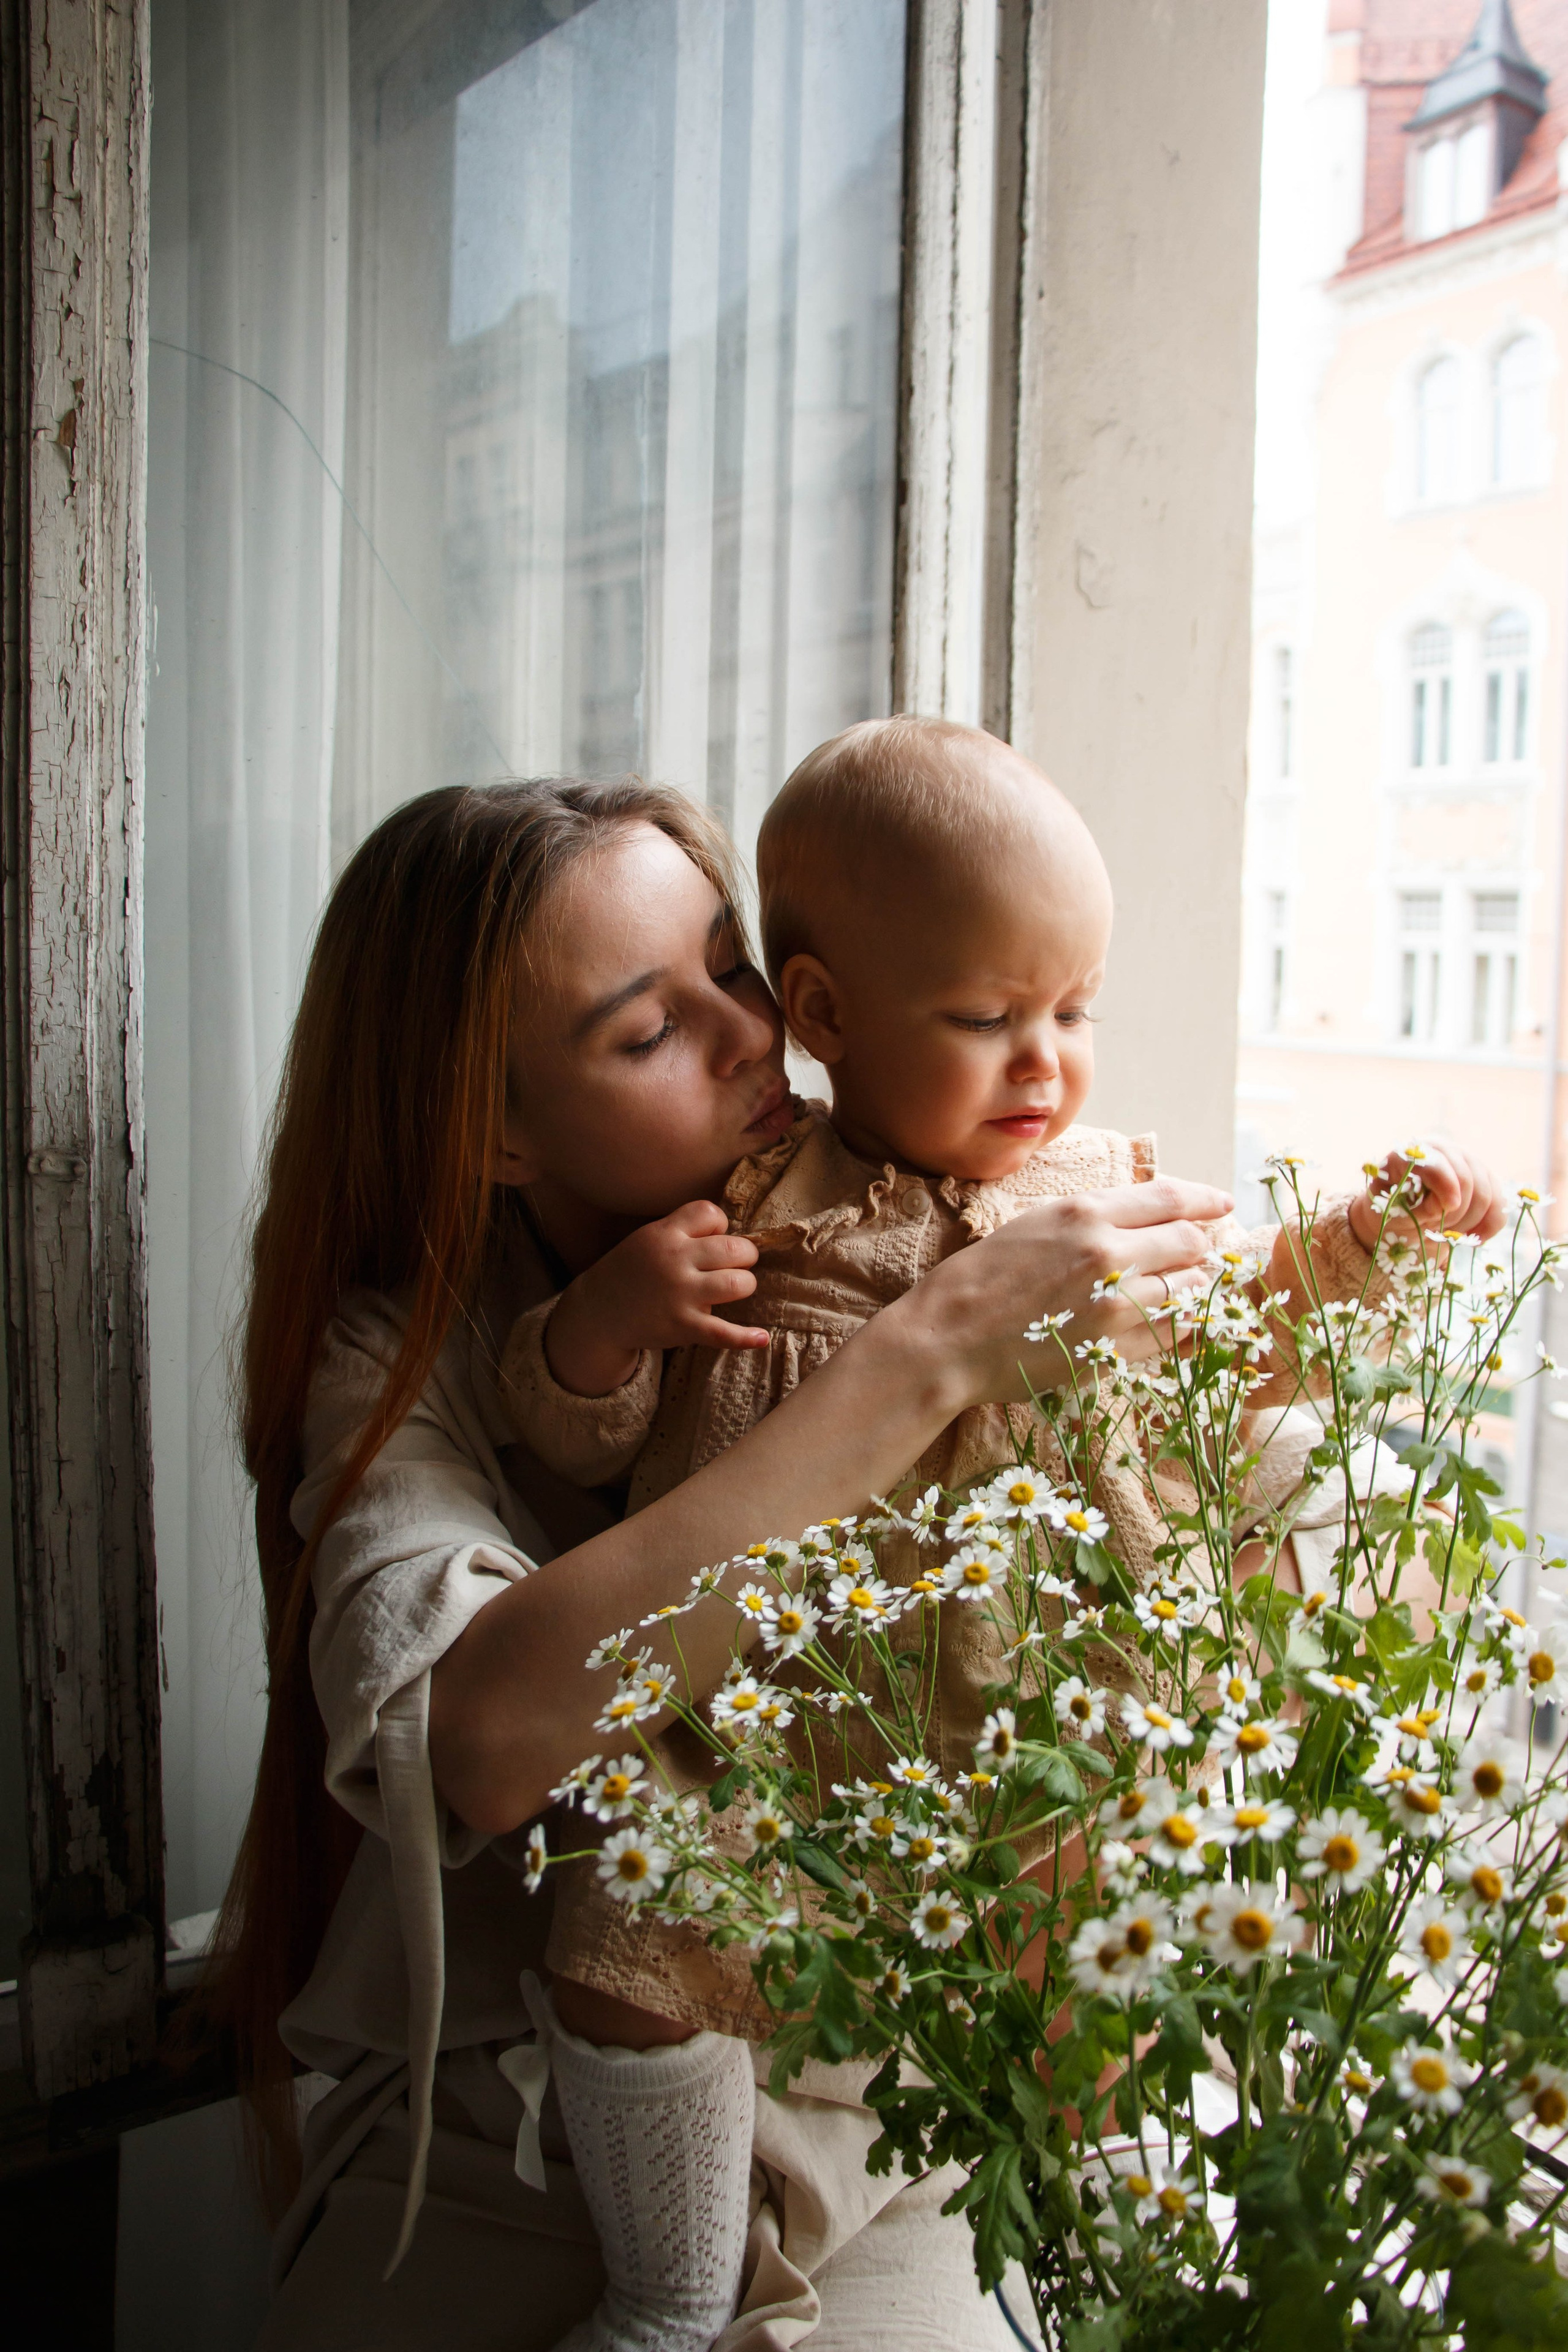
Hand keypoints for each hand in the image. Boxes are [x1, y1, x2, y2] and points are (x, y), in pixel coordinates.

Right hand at [544, 1201, 765, 1395]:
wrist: (598, 1311)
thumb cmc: (631, 1271)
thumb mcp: (648, 1238)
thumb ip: (682, 1230)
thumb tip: (727, 1230)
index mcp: (665, 1234)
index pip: (710, 1214)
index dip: (720, 1225)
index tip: (712, 1239)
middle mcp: (674, 1261)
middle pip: (734, 1249)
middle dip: (745, 1256)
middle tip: (736, 1265)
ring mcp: (680, 1295)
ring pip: (738, 1284)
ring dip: (745, 1285)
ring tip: (736, 1288)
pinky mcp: (683, 1327)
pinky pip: (723, 1333)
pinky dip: (745, 1337)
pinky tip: (761, 1337)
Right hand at [899, 1177, 1232, 1408]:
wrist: (948, 1337)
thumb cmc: (982, 1277)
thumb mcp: (1035, 1224)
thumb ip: (1091, 1217)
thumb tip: (1143, 1218)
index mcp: (1084, 1212)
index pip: (1168, 1199)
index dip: (1204, 1200)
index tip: (1222, 1205)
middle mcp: (1106, 1252)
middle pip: (1188, 1242)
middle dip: (1197, 1247)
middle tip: (1193, 1255)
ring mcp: (1113, 1303)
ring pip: (1187, 1289)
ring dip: (1191, 1288)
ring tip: (1180, 1290)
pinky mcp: (1112, 1348)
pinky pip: (1171, 1334)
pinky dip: (1182, 1326)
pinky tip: (1175, 1322)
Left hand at [1347, 1140, 1505, 1254]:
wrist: (1403, 1212)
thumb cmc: (1391, 1210)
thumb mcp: (1388, 1210)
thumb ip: (1408, 1207)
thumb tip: (1443, 1205)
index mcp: (1414, 1153)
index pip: (1436, 1163)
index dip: (1445, 1184)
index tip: (1448, 1207)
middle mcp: (1445, 1150)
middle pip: (1467, 1180)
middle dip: (1454, 1213)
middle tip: (1435, 1231)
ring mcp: (1469, 1163)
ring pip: (1486, 1195)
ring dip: (1468, 1222)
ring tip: (1447, 1234)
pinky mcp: (1487, 1181)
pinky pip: (1499, 1206)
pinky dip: (1489, 1226)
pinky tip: (1473, 1238)